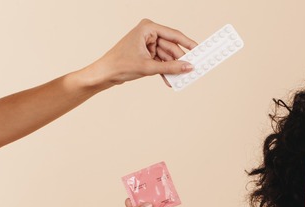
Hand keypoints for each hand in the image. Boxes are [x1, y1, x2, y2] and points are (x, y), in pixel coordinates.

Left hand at [83, 19, 197, 86]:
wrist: (104, 74)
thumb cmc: (119, 64)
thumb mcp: (148, 67)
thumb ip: (170, 67)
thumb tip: (188, 67)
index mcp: (148, 28)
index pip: (173, 35)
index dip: (188, 44)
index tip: (200, 50)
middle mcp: (149, 34)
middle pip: (171, 47)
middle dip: (179, 61)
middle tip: (191, 71)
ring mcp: (148, 44)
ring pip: (167, 57)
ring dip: (172, 69)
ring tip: (179, 80)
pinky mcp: (147, 54)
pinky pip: (161, 62)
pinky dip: (165, 71)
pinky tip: (170, 81)